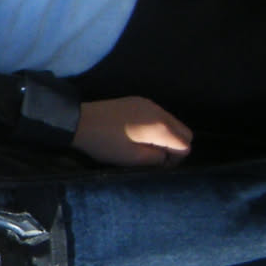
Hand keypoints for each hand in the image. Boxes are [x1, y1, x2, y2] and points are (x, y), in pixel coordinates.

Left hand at [73, 97, 192, 164]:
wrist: (79, 121)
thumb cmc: (106, 143)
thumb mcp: (133, 159)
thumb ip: (158, 159)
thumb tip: (167, 156)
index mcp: (161, 127)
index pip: (186, 145)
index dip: (176, 159)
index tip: (158, 164)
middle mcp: (159, 111)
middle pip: (185, 132)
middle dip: (176, 146)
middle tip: (155, 157)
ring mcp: (149, 103)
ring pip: (173, 122)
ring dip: (166, 136)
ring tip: (145, 146)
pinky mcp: (139, 101)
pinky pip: (159, 115)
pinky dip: (157, 126)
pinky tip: (138, 133)